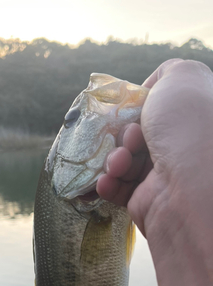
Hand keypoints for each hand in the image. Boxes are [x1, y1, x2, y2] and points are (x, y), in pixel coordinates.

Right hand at [97, 59, 212, 238]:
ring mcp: (162, 177)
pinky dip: (107, 183)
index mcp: (191, 120)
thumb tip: (153, 88)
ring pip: (122, 161)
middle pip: (135, 135)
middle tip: (130, 138)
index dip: (139, 107)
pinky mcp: (144, 202)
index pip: (156, 110)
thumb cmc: (186, 126)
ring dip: (113, 159)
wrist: (188, 186)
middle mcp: (180, 148)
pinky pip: (116, 188)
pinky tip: (106, 181)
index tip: (131, 110)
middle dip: (123, 134)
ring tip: (119, 163)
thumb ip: (168, 72)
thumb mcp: (181, 77)